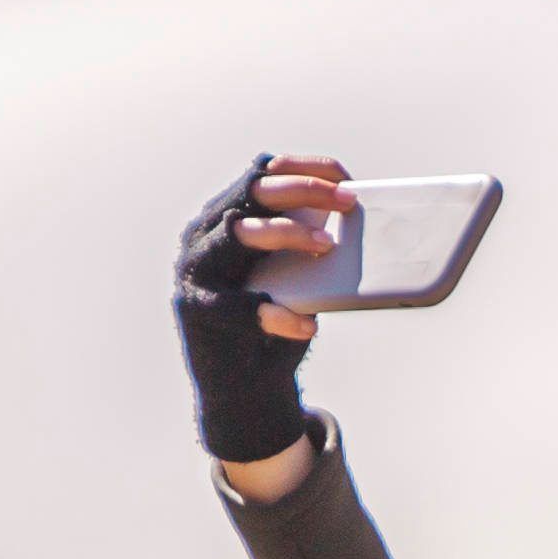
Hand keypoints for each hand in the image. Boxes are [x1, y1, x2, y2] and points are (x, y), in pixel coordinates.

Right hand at [174, 154, 351, 469]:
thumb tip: (361, 222)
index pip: (262, 173)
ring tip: (325, 248)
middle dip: (303, 190)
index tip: (344, 177)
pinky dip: (278, 313)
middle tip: (347, 202)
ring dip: (287, 233)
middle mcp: (204, 235)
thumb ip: (309, 246)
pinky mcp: (198, 311)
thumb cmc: (274, 323)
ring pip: (240, 232)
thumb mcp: (295, 277)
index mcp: (227, 217)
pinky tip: (306, 324)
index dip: (304, 168)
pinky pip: (239, 305)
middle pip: (252, 192)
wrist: (242, 390)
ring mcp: (196, 270)